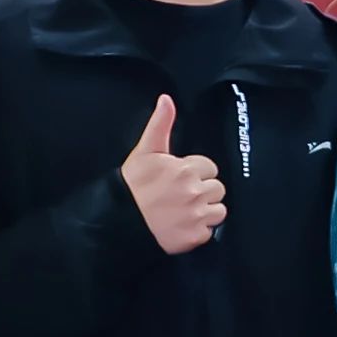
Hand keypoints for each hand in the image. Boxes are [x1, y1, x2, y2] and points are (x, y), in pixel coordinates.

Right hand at [120, 91, 226, 254]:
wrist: (118, 220)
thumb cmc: (131, 186)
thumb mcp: (145, 151)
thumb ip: (160, 124)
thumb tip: (167, 99)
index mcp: (185, 169)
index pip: (209, 167)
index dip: (195, 172)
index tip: (179, 178)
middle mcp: (195, 192)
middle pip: (217, 188)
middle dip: (203, 190)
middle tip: (180, 195)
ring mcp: (196, 215)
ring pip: (218, 210)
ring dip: (205, 210)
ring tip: (183, 210)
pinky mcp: (195, 236)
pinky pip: (210, 231)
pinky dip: (199, 230)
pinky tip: (181, 224)